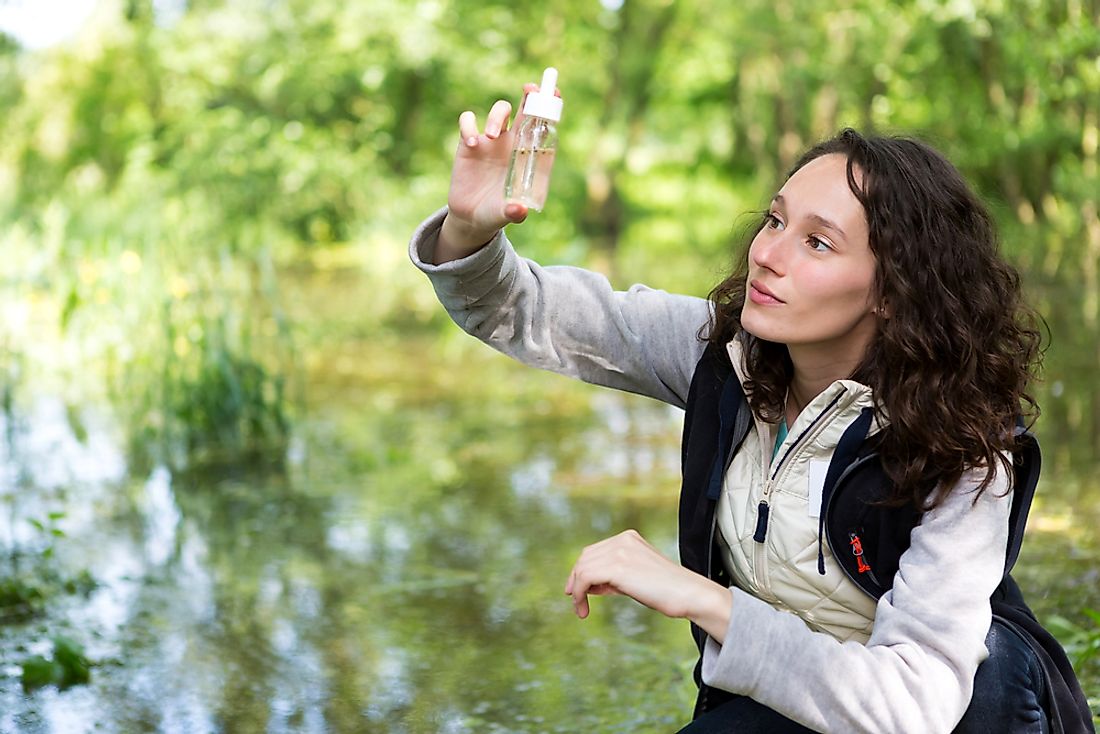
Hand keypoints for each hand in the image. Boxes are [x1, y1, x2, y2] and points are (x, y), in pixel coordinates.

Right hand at [435, 83, 557, 262]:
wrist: (471, 218)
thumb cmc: (496, 213)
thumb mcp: (506, 215)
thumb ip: (514, 212)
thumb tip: (519, 211)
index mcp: (529, 156)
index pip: (543, 127)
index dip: (550, 108)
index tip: (553, 95)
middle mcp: (513, 144)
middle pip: (525, 110)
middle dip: (531, 95)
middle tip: (530, 88)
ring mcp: (492, 141)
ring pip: (500, 111)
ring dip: (497, 116)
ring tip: (492, 135)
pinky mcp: (469, 143)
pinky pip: (468, 122)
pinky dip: (469, 126)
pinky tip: (471, 144)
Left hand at [564, 529, 730, 640]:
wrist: (689, 594)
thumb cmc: (667, 591)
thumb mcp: (637, 576)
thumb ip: (615, 575)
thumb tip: (590, 585)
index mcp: (628, 538)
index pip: (595, 551)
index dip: (582, 571)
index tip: (578, 591)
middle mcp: (622, 540)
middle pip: (585, 557)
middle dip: (576, 579)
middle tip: (575, 600)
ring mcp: (619, 551)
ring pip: (582, 568)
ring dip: (576, 590)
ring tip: (580, 609)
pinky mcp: (617, 566)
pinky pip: (584, 578)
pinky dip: (579, 595)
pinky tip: (583, 609)